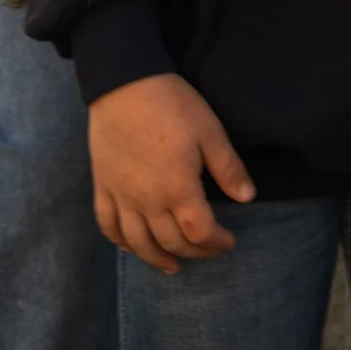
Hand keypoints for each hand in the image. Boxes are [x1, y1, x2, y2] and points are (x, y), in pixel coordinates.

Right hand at [89, 73, 254, 273]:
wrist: (124, 83)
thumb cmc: (172, 104)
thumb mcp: (210, 131)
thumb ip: (228, 168)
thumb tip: (247, 198)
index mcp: (178, 189)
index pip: (200, 231)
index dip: (217, 243)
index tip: (229, 242)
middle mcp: (148, 201)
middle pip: (171, 242)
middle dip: (194, 252)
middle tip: (208, 250)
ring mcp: (122, 196)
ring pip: (138, 243)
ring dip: (157, 259)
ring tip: (172, 266)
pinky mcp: (103, 186)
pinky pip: (108, 224)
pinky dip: (120, 242)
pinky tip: (131, 247)